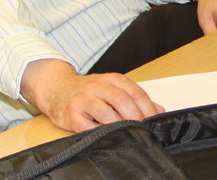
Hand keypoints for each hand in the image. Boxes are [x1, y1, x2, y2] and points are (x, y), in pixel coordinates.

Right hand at [21, 59, 162, 132]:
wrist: (56, 87)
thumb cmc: (89, 90)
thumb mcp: (113, 88)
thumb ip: (135, 98)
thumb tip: (159, 110)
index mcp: (112, 79)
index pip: (134, 91)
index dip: (146, 107)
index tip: (153, 120)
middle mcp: (98, 87)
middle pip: (121, 100)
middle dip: (135, 117)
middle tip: (142, 129)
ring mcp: (83, 99)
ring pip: (104, 112)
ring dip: (118, 124)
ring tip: (127, 133)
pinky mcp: (70, 113)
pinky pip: (86, 125)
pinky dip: (98, 131)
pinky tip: (105, 135)